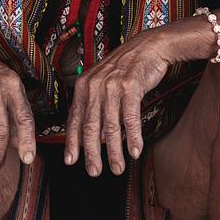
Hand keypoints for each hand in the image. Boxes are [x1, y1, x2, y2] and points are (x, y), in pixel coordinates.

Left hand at [64, 31, 171, 175]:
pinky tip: (135, 152)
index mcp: (83, 86)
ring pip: (111, 126)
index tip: (71, 161)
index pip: (75, 119)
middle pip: (91, 126)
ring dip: (114, 151)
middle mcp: (94, 86)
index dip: (73, 142)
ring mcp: (112, 86)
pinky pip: (130, 117)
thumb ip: (97, 108)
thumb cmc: (127, 69)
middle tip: (94, 172)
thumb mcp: (105, 84)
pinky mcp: (130, 86)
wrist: (149, 46)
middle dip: (91, 153)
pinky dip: (133, 137)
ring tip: (117, 168)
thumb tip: (99, 139)